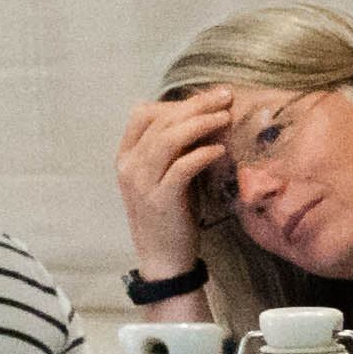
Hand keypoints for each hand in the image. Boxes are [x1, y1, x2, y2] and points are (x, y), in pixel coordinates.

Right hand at [110, 88, 235, 276]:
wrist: (163, 257)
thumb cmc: (171, 212)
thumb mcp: (167, 174)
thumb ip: (175, 148)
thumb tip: (203, 117)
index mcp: (126, 156)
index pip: (143, 115)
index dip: (177, 102)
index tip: (209, 97)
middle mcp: (129, 166)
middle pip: (161, 122)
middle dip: (196, 105)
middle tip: (225, 97)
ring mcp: (142, 183)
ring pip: (168, 140)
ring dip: (201, 124)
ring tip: (226, 118)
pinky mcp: (161, 200)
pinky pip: (181, 168)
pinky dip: (202, 154)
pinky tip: (220, 150)